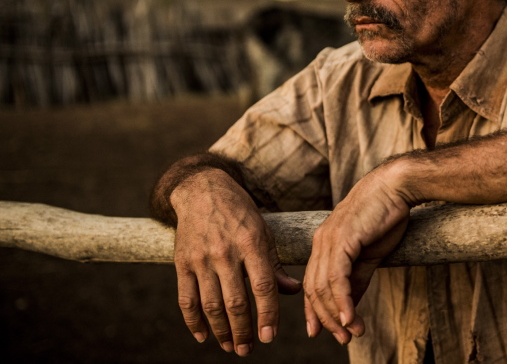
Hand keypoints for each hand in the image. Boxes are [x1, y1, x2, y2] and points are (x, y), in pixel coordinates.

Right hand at [171, 170, 301, 355]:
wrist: (202, 190)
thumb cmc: (239, 213)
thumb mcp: (263, 231)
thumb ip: (275, 264)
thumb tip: (292, 291)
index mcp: (251, 243)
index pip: (263, 286)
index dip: (267, 314)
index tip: (269, 336)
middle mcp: (225, 252)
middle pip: (235, 301)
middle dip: (243, 330)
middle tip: (248, 349)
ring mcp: (201, 258)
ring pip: (211, 305)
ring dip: (221, 331)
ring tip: (231, 345)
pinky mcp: (182, 262)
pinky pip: (186, 299)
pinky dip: (193, 321)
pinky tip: (203, 335)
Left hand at [303, 162, 411, 343]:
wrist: (395, 188)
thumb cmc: (384, 216)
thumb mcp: (369, 255)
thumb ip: (358, 279)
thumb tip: (351, 307)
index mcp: (324, 244)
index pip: (312, 284)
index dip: (315, 311)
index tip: (320, 332)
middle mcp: (320, 242)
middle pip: (313, 290)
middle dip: (326, 318)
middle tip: (343, 338)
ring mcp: (328, 240)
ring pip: (322, 287)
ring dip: (336, 315)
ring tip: (351, 332)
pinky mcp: (342, 240)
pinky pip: (336, 277)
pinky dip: (342, 300)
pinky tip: (349, 317)